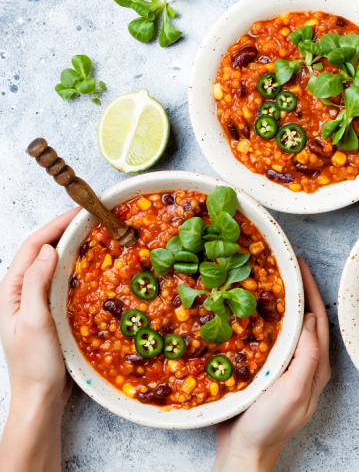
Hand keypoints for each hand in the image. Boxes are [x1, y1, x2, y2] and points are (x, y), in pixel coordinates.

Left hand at [0, 208, 78, 471]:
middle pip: (42, 250)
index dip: (56, 225)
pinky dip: (77, 267)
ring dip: (71, 246)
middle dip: (65, 230)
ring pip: (53, 263)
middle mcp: (22, 291)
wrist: (39, 396)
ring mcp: (36, 301)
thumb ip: (37, 282)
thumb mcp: (35, 320)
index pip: (33, 246)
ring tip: (95, 235)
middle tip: (93, 218)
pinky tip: (92, 266)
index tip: (81, 211)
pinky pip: (62, 280)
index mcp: (12, 289)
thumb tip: (49, 250)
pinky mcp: (50, 311)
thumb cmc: (34, 363)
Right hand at [214, 257, 330, 471]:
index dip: (311, 290)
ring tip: (268, 278)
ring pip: (287, 325)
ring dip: (280, 302)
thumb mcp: (294, 390)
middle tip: (284, 264)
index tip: (300, 264)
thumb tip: (311, 318)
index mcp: (317, 366)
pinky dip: (263, 318)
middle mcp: (305, 363)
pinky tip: (249, 308)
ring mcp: (286, 366)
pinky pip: (269, 337)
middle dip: (297, 291)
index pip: (318, 318)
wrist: (244, 451)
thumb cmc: (270, 425)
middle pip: (305, 318)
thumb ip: (307, 356)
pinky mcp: (267, 370)